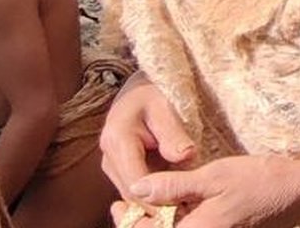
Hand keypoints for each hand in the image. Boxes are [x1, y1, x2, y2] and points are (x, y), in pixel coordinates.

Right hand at [100, 72, 198, 204]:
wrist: (143, 88)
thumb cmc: (156, 91)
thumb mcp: (166, 105)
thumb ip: (174, 133)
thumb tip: (186, 156)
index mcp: (118, 139)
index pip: (137, 183)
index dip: (160, 199)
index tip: (185, 204)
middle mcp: (109, 158)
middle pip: (133, 195)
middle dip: (160, 207)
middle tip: (190, 211)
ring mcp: (114, 167)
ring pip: (135, 198)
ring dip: (159, 205)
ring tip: (187, 206)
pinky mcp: (122, 171)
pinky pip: (139, 192)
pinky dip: (157, 198)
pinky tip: (179, 199)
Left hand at [112, 154, 299, 227]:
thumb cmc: (260, 181)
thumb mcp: (215, 176)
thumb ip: (174, 187)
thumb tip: (137, 189)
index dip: (130, 223)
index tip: (116, 205)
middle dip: (143, 224)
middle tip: (128, 203)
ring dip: (163, 222)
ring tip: (151, 199)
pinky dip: (181, 221)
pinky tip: (179, 204)